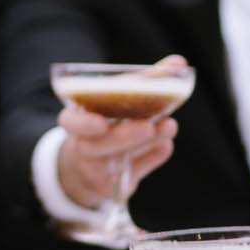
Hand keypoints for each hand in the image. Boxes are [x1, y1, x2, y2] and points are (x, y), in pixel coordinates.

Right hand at [54, 55, 188, 208]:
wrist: (88, 165)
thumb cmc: (106, 122)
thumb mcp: (117, 100)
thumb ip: (145, 82)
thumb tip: (178, 62)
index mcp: (76, 122)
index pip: (71, 123)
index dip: (83, 124)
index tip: (101, 122)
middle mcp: (83, 147)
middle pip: (97, 145)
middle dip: (124, 135)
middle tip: (149, 125)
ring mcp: (97, 170)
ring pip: (117, 160)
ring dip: (145, 144)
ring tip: (168, 127)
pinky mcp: (114, 186)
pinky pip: (133, 173)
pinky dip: (151, 159)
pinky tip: (166, 145)